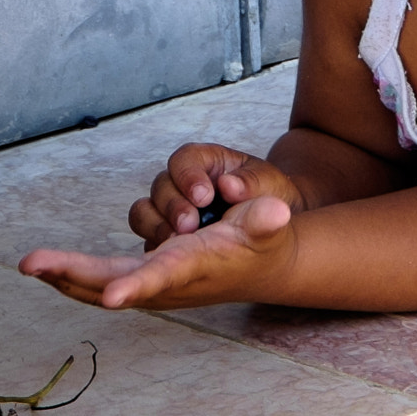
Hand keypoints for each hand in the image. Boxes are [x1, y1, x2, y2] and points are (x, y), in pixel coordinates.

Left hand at [21, 196, 297, 308]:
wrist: (259, 267)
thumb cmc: (261, 242)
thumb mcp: (270, 225)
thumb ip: (268, 218)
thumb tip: (274, 212)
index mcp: (192, 266)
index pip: (162, 276)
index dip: (138, 285)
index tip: (114, 296)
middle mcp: (166, 281)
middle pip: (111, 282)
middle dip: (71, 274)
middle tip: (32, 263)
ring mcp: (149, 284)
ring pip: (96, 285)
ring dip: (63, 275)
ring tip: (32, 264)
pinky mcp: (140, 279)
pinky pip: (97, 282)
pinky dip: (71, 276)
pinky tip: (49, 267)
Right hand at [129, 142, 306, 248]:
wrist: (272, 227)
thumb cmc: (269, 197)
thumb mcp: (269, 185)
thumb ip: (252, 181)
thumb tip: (229, 184)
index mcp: (207, 162)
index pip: (185, 159)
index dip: (188, 176)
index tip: (204, 197)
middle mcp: (182, 182)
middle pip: (161, 185)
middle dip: (173, 206)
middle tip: (190, 225)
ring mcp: (169, 209)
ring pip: (144, 211)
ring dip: (158, 225)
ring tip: (178, 241)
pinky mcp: (164, 234)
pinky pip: (147, 238)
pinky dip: (155, 245)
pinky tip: (170, 256)